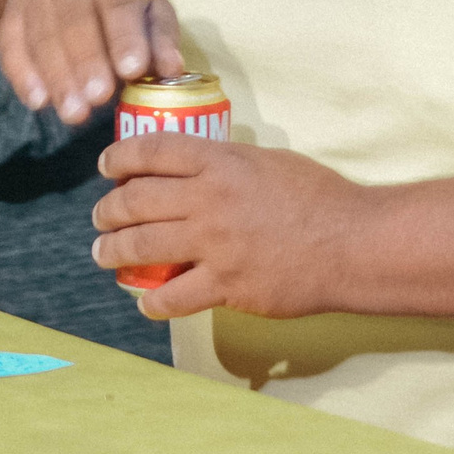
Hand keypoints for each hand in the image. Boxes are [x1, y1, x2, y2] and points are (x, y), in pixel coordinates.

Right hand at [0, 0, 183, 125]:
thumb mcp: (148, 3)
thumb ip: (161, 36)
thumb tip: (172, 69)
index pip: (118, 1)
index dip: (124, 36)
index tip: (132, 70)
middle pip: (74, 19)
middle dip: (86, 61)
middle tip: (99, 97)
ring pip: (42, 35)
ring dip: (57, 76)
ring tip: (74, 113)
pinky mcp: (10, 16)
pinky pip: (11, 45)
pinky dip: (22, 75)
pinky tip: (38, 102)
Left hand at [92, 133, 362, 320]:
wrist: (353, 244)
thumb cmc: (319, 197)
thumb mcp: (267, 161)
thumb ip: (227, 163)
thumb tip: (199, 168)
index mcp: (219, 161)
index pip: (150, 150)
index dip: (119, 157)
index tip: (106, 167)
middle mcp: (207, 199)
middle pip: (135, 200)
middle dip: (108, 210)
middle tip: (100, 217)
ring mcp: (214, 244)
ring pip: (141, 247)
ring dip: (112, 252)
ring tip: (103, 254)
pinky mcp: (226, 285)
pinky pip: (172, 296)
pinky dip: (152, 302)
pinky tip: (145, 302)